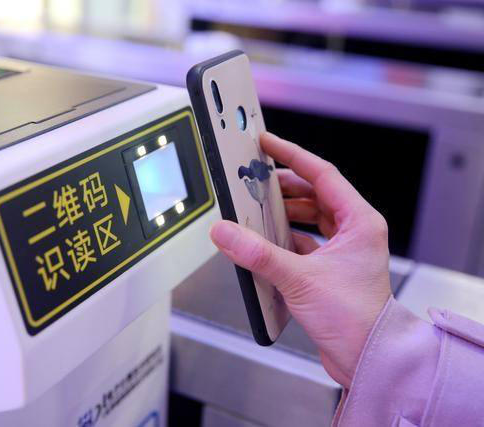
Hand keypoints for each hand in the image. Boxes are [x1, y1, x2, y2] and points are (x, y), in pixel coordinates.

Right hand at [209, 132, 391, 387]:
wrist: (367, 359)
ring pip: (308, 218)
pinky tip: (264, 243)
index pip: (321, 174)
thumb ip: (258, 253)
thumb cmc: (356, 320)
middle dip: (282, 187)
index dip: (291, 155)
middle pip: (312, 194)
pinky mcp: (329, 269)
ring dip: (282, 213)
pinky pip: (303, 241)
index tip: (268, 143)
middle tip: (255, 180)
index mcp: (359, 222)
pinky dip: (283, 239)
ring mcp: (342, 250)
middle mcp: (353, 232)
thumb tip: (226, 232)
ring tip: (256, 210)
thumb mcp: (299, 279)